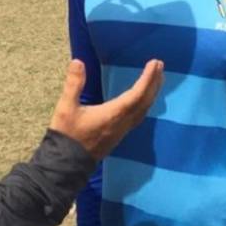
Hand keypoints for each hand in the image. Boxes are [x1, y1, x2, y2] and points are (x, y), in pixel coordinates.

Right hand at [49, 59, 163, 160]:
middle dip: (154, 83)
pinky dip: (145, 103)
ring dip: (151, 93)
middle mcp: (123, 122)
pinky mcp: (119, 135)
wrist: (67, 163)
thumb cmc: (67, 134)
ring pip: (144, 110)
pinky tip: (143, 100)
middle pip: (145, 101)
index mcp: (113, 114)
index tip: (154, 63)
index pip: (136, 94)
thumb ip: (73, 84)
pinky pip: (139, 116)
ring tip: (157, 79)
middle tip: (160, 65)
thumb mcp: (66, 107)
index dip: (147, 78)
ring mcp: (122, 130)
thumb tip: (78, 61)